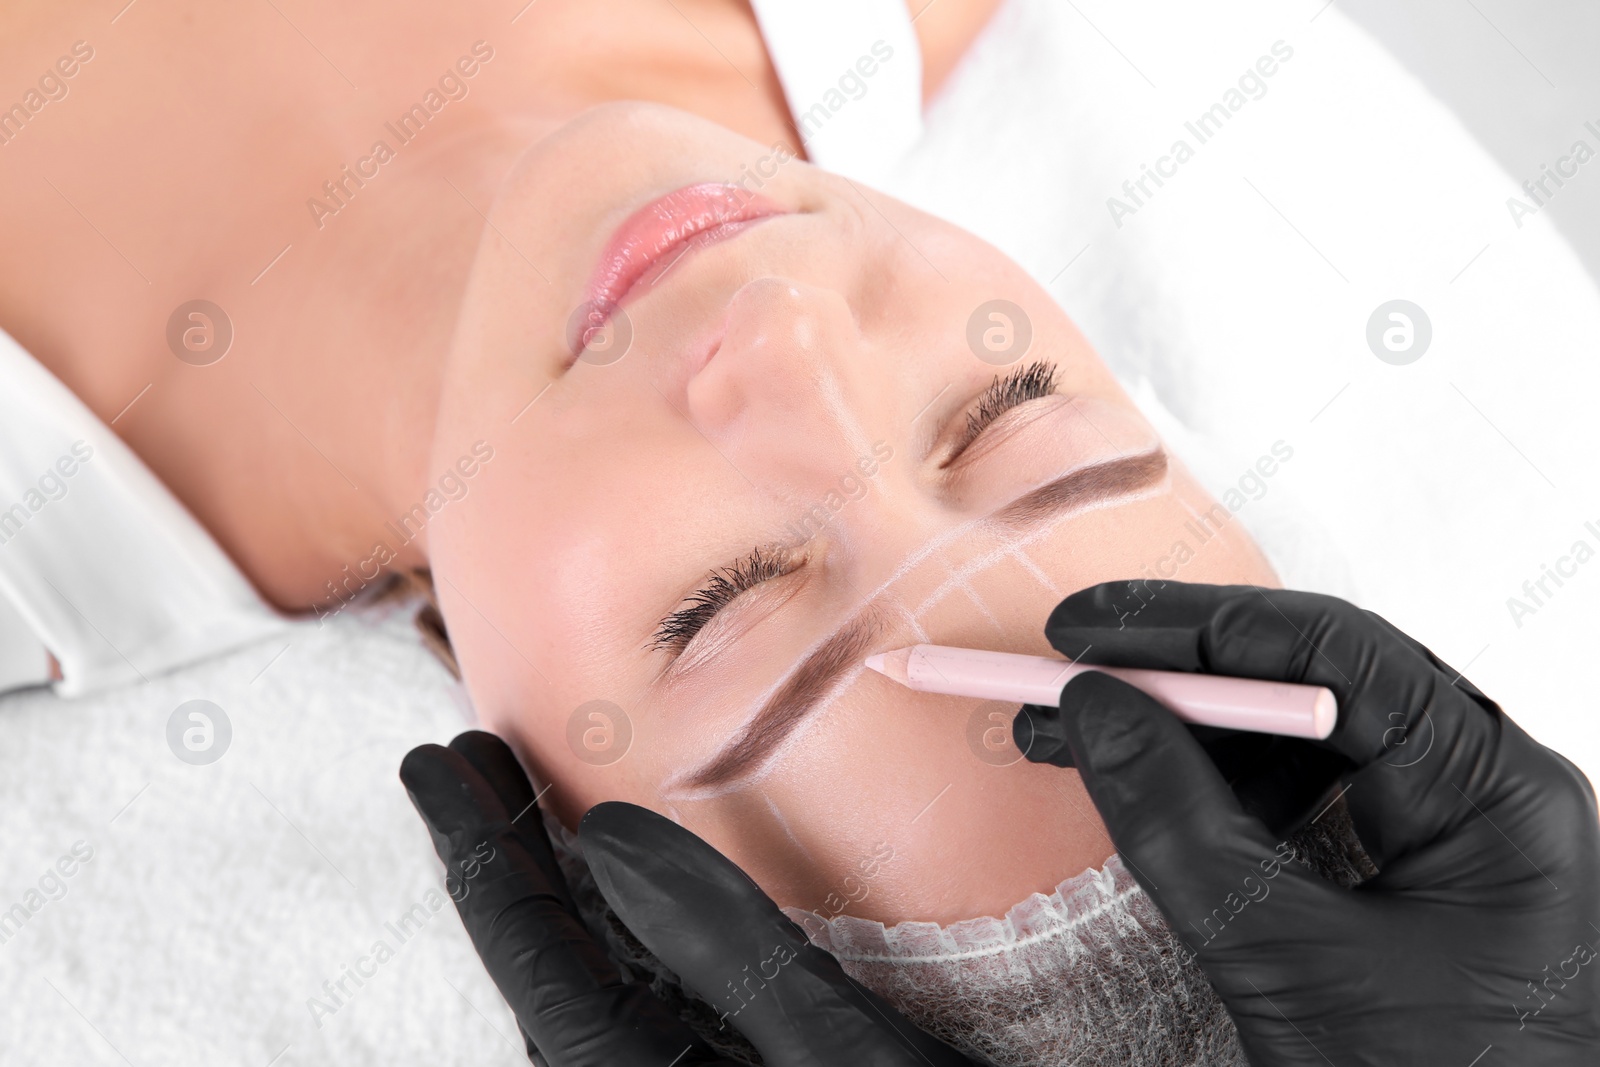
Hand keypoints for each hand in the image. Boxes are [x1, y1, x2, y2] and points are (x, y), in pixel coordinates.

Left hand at [399, 731, 978, 1066]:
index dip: (479, 858)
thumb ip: (725, 945)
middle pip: (549, 968)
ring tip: (517, 795)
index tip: (436, 762)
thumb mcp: (843, 1050)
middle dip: (502, 859)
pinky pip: (644, 998)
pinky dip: (616, 929)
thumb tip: (609, 831)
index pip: (536, 966)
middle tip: (460, 760)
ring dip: (553, 887)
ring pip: (591, 980)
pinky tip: (615, 878)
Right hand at [1015, 580, 1599, 1065]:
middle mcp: (1483, 792)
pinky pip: (1303, 799)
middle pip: (1313, 684)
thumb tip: (1092, 710)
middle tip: (1066, 677)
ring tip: (1073, 737)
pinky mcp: (1408, 875)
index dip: (1193, 628)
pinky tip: (1140, 788)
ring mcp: (1448, 834)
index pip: (1333, 652)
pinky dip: (1214, 790)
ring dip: (1181, 734)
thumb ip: (1179, 824)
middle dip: (1176, 680)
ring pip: (1297, 739)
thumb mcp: (1284, 960)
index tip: (1084, 633)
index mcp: (1495, 794)